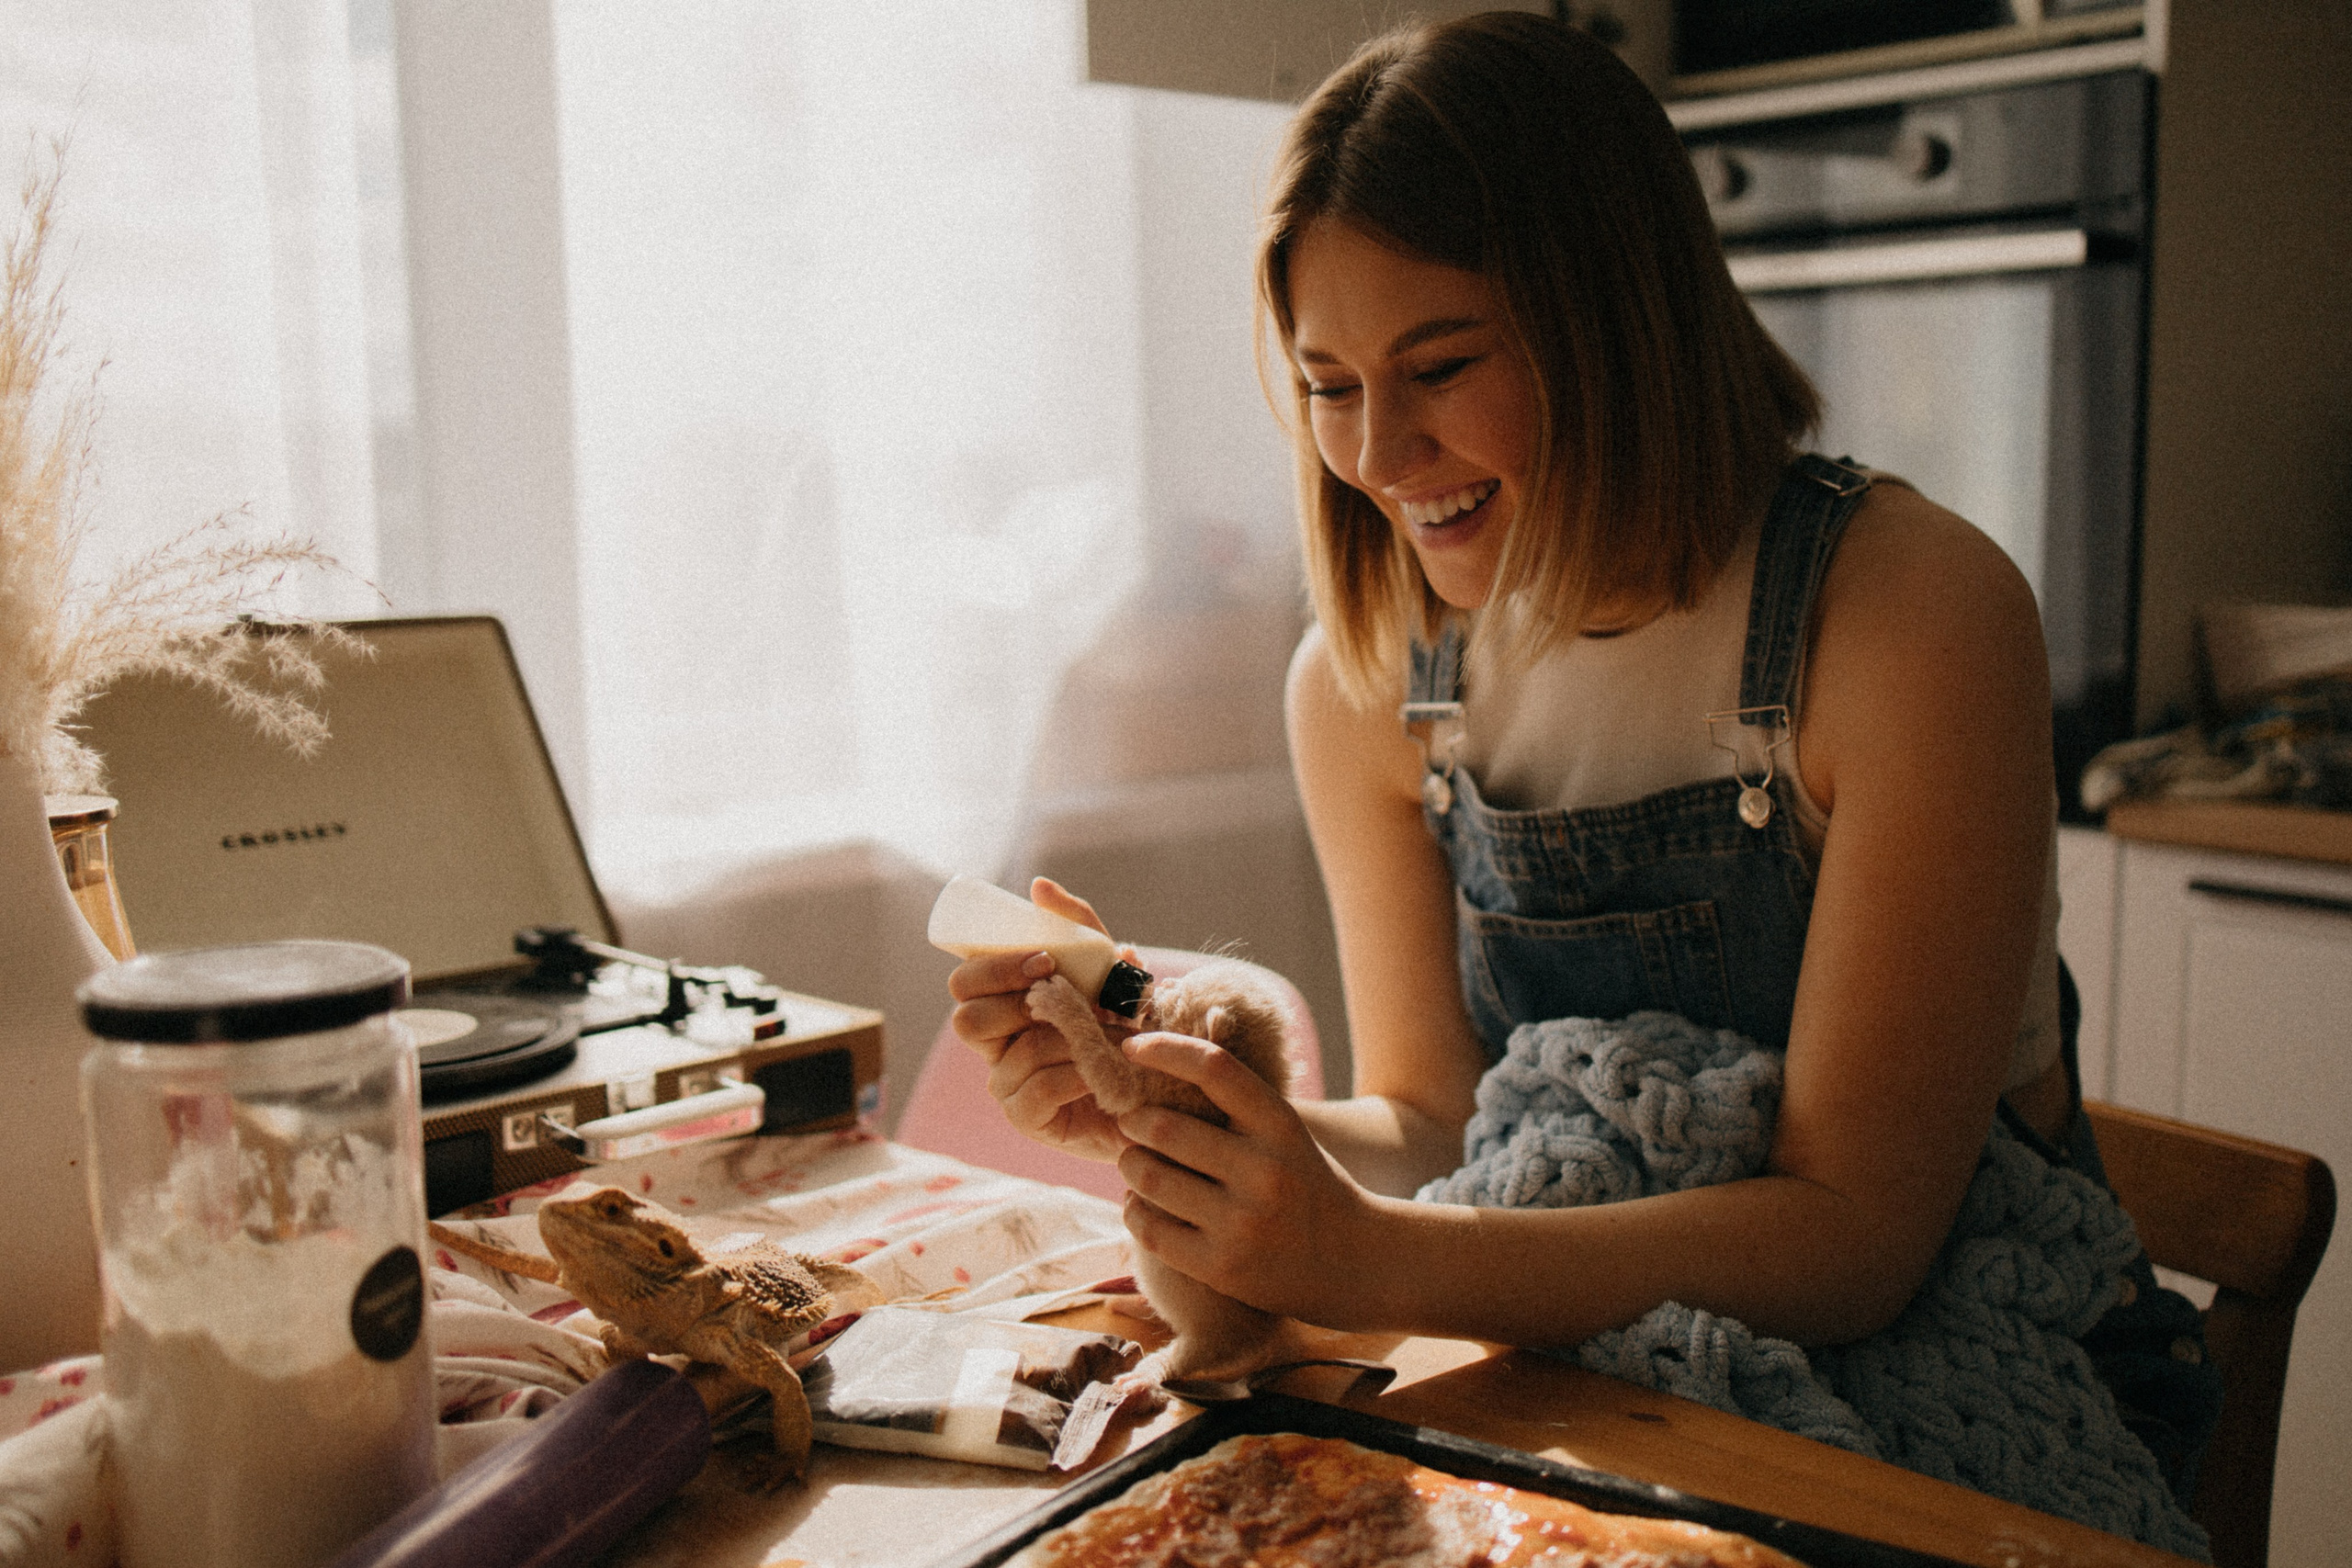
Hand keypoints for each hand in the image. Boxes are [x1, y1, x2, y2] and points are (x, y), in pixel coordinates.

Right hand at [944, 878, 1133, 1162]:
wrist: (1160, 1089)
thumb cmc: (1126, 1026)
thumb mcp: (1108, 971)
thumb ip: (1079, 930)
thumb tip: (1038, 886)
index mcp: (1003, 1006)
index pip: (964, 982)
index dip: (993, 968)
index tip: (1045, 961)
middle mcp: (996, 1046)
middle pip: (966, 1019)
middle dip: (1016, 1000)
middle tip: (1063, 994)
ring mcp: (1007, 1086)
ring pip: (1013, 1053)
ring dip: (1067, 1039)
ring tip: (1105, 1038)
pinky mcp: (1028, 1120)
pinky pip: (1035, 1092)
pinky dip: (1074, 1076)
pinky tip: (1099, 1073)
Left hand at [1113, 1029, 1385, 1328]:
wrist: (1353, 1258)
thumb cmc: (1302, 1182)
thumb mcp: (1285, 1133)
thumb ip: (1234, 1105)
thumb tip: (1159, 1059)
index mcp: (1281, 1125)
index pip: (1214, 1069)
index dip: (1165, 1049)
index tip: (1132, 1048)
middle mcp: (1264, 1171)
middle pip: (1163, 1127)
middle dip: (1134, 1120)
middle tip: (1130, 1122)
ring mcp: (1242, 1223)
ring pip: (1148, 1177)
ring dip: (1130, 1164)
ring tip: (1136, 1162)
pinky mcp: (1221, 1267)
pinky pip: (1148, 1228)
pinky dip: (1134, 1209)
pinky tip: (1143, 1203)